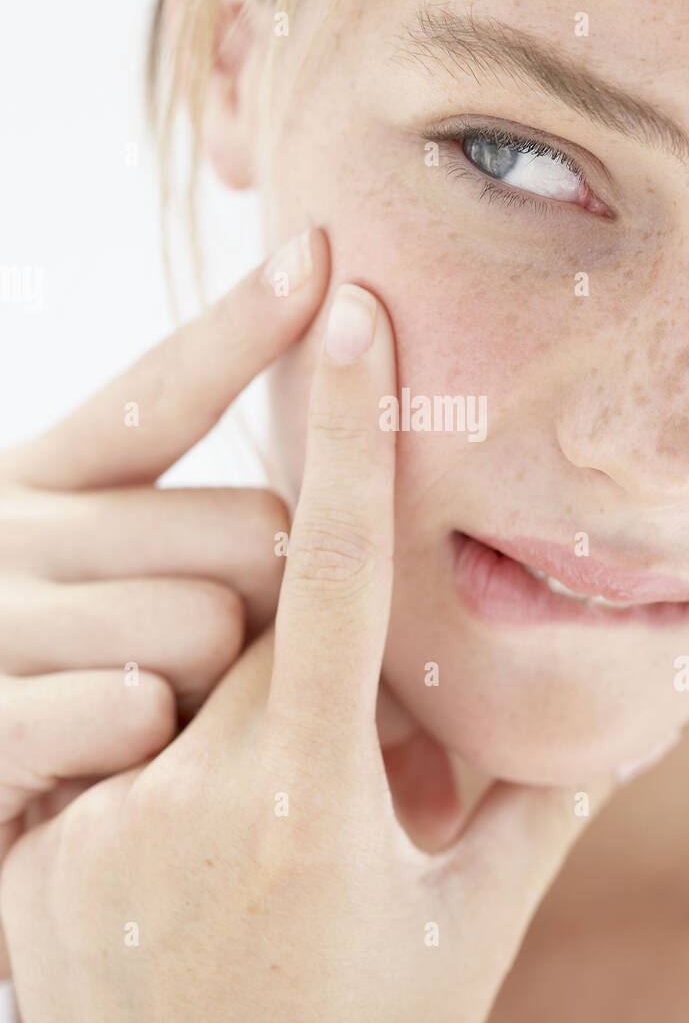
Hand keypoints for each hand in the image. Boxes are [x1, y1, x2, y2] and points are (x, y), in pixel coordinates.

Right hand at [0, 228, 327, 975]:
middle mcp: (12, 522)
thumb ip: (191, 533)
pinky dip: (145, 747)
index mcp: (45, 478)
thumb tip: (311, 425)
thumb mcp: (103, 593)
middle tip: (216, 674)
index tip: (323, 256)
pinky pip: (135, 706)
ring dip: (212, 695)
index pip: (160, 390)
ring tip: (151, 729)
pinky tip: (107, 766)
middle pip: (250, 530)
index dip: (243, 326)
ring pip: (207, 623)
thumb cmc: (57, 701)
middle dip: (273, 610)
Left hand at [1, 280, 613, 1022]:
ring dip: (241, 712)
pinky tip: (193, 862)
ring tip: (264, 843)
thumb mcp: (467, 930)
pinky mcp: (39, 853)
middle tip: (346, 768)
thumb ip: (546, 805)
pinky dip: (168, 756)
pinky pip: (119, 731)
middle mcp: (195, 801)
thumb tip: (635, 716)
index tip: (349, 312)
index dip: (350, 434)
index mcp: (314, 806)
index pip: (337, 573)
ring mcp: (103, 825)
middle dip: (312, 660)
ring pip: (186, 672)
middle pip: (261, 624)